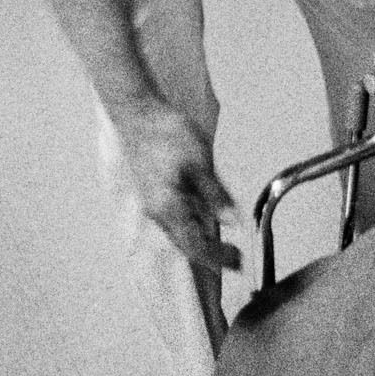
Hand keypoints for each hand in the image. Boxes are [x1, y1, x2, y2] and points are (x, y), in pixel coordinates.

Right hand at [114, 100, 241, 271]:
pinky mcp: (154, 189)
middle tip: (235, 256)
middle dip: (211, 252)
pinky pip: (174, 216)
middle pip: (186, 242)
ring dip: (201, 239)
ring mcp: (154, 200)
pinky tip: (204, 216)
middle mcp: (158, 210)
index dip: (217, 257)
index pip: (195, 246)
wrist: (137, 113)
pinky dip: (192, 223)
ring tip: (223, 241)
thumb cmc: (165, 133)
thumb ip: (214, 195)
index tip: (237, 262)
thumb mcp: (199, 162)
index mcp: (168, 207)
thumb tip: (231, 220)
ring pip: (179, 230)